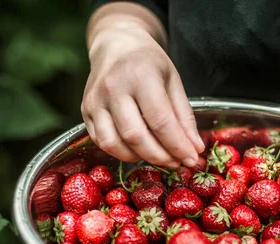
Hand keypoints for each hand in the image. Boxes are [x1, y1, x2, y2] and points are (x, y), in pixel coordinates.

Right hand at [81, 26, 204, 167]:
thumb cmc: (148, 62)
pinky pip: (101, 141)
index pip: (160, 121)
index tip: (191, 159)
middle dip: (159, 156)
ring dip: (138, 158)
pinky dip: (120, 152)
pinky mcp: (85, 110)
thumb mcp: (172, 81)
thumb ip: (184, 116)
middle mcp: (113, 88)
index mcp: (141, 75)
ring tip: (157, 156)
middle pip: (135, 136)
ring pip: (113, 143)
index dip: (178, 146)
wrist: (115, 45)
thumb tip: (195, 148)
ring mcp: (95, 100)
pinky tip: (136, 150)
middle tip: (176, 163)